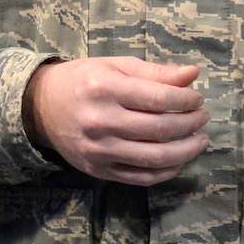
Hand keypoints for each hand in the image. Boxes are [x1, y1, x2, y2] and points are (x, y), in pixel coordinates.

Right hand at [22, 57, 209, 185]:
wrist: (41, 107)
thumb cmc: (83, 80)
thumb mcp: (115, 66)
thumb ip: (154, 72)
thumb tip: (193, 75)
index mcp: (104, 88)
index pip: (159, 98)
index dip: (187, 100)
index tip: (199, 99)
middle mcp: (100, 121)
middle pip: (160, 129)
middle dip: (191, 123)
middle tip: (203, 117)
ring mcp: (99, 150)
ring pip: (155, 158)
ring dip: (186, 150)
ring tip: (200, 140)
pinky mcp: (98, 170)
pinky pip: (141, 177)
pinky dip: (167, 171)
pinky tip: (179, 160)